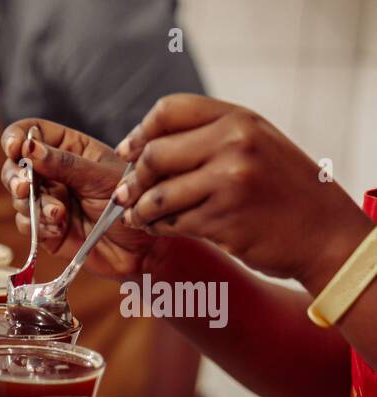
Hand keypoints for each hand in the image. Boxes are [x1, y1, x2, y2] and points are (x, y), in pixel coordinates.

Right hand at [0, 119, 163, 280]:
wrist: (144, 246)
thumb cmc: (132, 202)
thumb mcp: (101, 177)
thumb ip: (64, 164)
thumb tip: (29, 148)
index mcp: (69, 148)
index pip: (32, 132)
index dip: (17, 137)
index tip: (15, 149)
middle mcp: (54, 173)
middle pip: (15, 166)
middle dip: (15, 176)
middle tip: (25, 188)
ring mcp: (48, 201)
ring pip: (19, 197)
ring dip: (33, 205)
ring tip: (58, 214)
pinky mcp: (45, 228)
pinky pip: (26, 224)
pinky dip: (38, 225)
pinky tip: (58, 228)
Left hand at [113, 94, 371, 293]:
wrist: (323, 231)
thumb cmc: (282, 188)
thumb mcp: (255, 144)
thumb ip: (207, 138)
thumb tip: (140, 147)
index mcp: (238, 119)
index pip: (168, 111)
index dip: (139, 133)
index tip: (127, 153)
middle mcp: (234, 144)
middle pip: (153, 155)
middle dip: (134, 179)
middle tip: (127, 194)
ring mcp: (229, 181)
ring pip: (157, 195)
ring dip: (139, 210)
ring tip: (138, 216)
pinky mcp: (223, 219)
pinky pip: (171, 223)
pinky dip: (159, 228)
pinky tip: (161, 228)